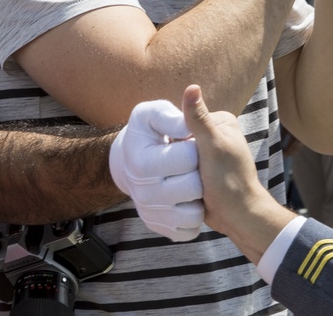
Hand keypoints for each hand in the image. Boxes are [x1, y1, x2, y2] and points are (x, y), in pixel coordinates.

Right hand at [109, 99, 203, 240]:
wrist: (133, 164)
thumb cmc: (148, 133)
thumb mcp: (154, 115)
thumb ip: (171, 114)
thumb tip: (192, 101)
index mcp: (141, 162)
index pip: (188, 156)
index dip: (195, 147)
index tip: (189, 143)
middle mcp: (141, 191)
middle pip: (193, 187)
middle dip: (200, 173)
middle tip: (192, 165)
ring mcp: (149, 212)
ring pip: (193, 214)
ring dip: (199, 198)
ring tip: (192, 184)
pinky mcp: (159, 227)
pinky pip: (189, 230)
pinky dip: (195, 217)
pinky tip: (189, 202)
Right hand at [182, 86, 289, 246]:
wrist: (238, 217)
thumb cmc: (229, 181)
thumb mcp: (212, 147)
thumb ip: (199, 119)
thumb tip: (192, 86)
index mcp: (221, 121)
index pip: (185, 122)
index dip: (178, 141)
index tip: (184, 158)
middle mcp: (215, 134)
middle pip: (181, 140)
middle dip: (178, 157)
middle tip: (190, 174)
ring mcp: (207, 154)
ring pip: (178, 157)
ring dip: (177, 170)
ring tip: (188, 184)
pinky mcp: (200, 171)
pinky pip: (181, 171)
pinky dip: (179, 179)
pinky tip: (180, 189)